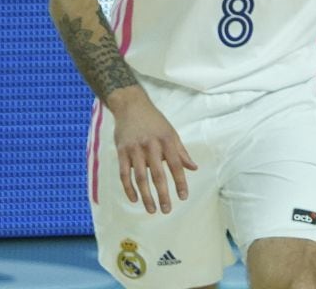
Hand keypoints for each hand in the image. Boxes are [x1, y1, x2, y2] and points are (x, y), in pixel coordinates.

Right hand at [108, 86, 197, 214]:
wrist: (131, 105)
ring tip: (152, 210)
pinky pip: (124, 173)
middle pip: (157, 175)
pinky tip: (134, 199)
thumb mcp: (171, 132)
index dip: (180, 182)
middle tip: (167, 210)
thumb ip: (181, 152)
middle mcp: (151, 145)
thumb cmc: (154, 121)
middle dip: (163, 194)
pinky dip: (129, 188)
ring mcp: (134, 148)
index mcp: (166, 140)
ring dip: (146, 196)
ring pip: (140, 177)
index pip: (175, 165)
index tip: (184, 197)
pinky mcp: (121, 151)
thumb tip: (194, 168)